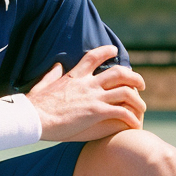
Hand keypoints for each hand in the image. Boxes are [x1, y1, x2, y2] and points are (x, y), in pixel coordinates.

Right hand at [27, 45, 145, 142]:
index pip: (93, 57)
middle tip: (141, 84)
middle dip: (134, 77)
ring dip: (138, 100)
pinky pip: (122, 112)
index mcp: (74, 75)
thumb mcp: (42, 84)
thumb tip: (57, 65)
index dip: (106, 51)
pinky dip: (131, 118)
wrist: (32, 117)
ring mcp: (93, 97)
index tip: (115, 51)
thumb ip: (52, 74)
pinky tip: (135, 125)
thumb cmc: (34, 105)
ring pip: (126, 92)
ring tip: (142, 108)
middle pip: (119, 73)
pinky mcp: (96, 112)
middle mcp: (87, 83)